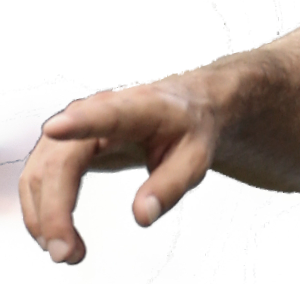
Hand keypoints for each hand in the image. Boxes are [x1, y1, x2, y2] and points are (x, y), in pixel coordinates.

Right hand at [18, 79, 219, 264]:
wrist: (184, 110)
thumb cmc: (189, 130)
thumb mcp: (197, 157)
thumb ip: (172, 185)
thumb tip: (142, 215)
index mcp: (137, 108)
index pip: (106, 114)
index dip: (79, 123)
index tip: (55, 129)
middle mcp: (95, 110)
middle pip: (60, 161)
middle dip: (55, 209)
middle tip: (66, 253)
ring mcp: (74, 127)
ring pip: (40, 173)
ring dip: (43, 217)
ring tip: (68, 252)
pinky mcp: (64, 145)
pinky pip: (40, 179)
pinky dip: (43, 211)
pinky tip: (58, 235)